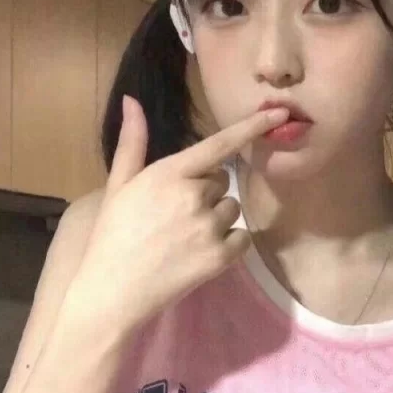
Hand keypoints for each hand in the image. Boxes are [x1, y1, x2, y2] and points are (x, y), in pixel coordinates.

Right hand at [72, 95, 288, 331]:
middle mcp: (194, 197)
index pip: (219, 144)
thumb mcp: (119, 185)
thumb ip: (133, 142)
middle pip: (223, 181)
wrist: (114, 290)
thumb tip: (133, 101)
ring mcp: (209, 228)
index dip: (252, 127)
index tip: (278, 113)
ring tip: (185, 235)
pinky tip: (200, 251)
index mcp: (169, 174)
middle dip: (207, 191)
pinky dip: (229, 243)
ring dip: (218, 217)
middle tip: (176, 213)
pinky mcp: (221, 257)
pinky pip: (242, 237)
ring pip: (233, 209)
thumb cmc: (113, 235)